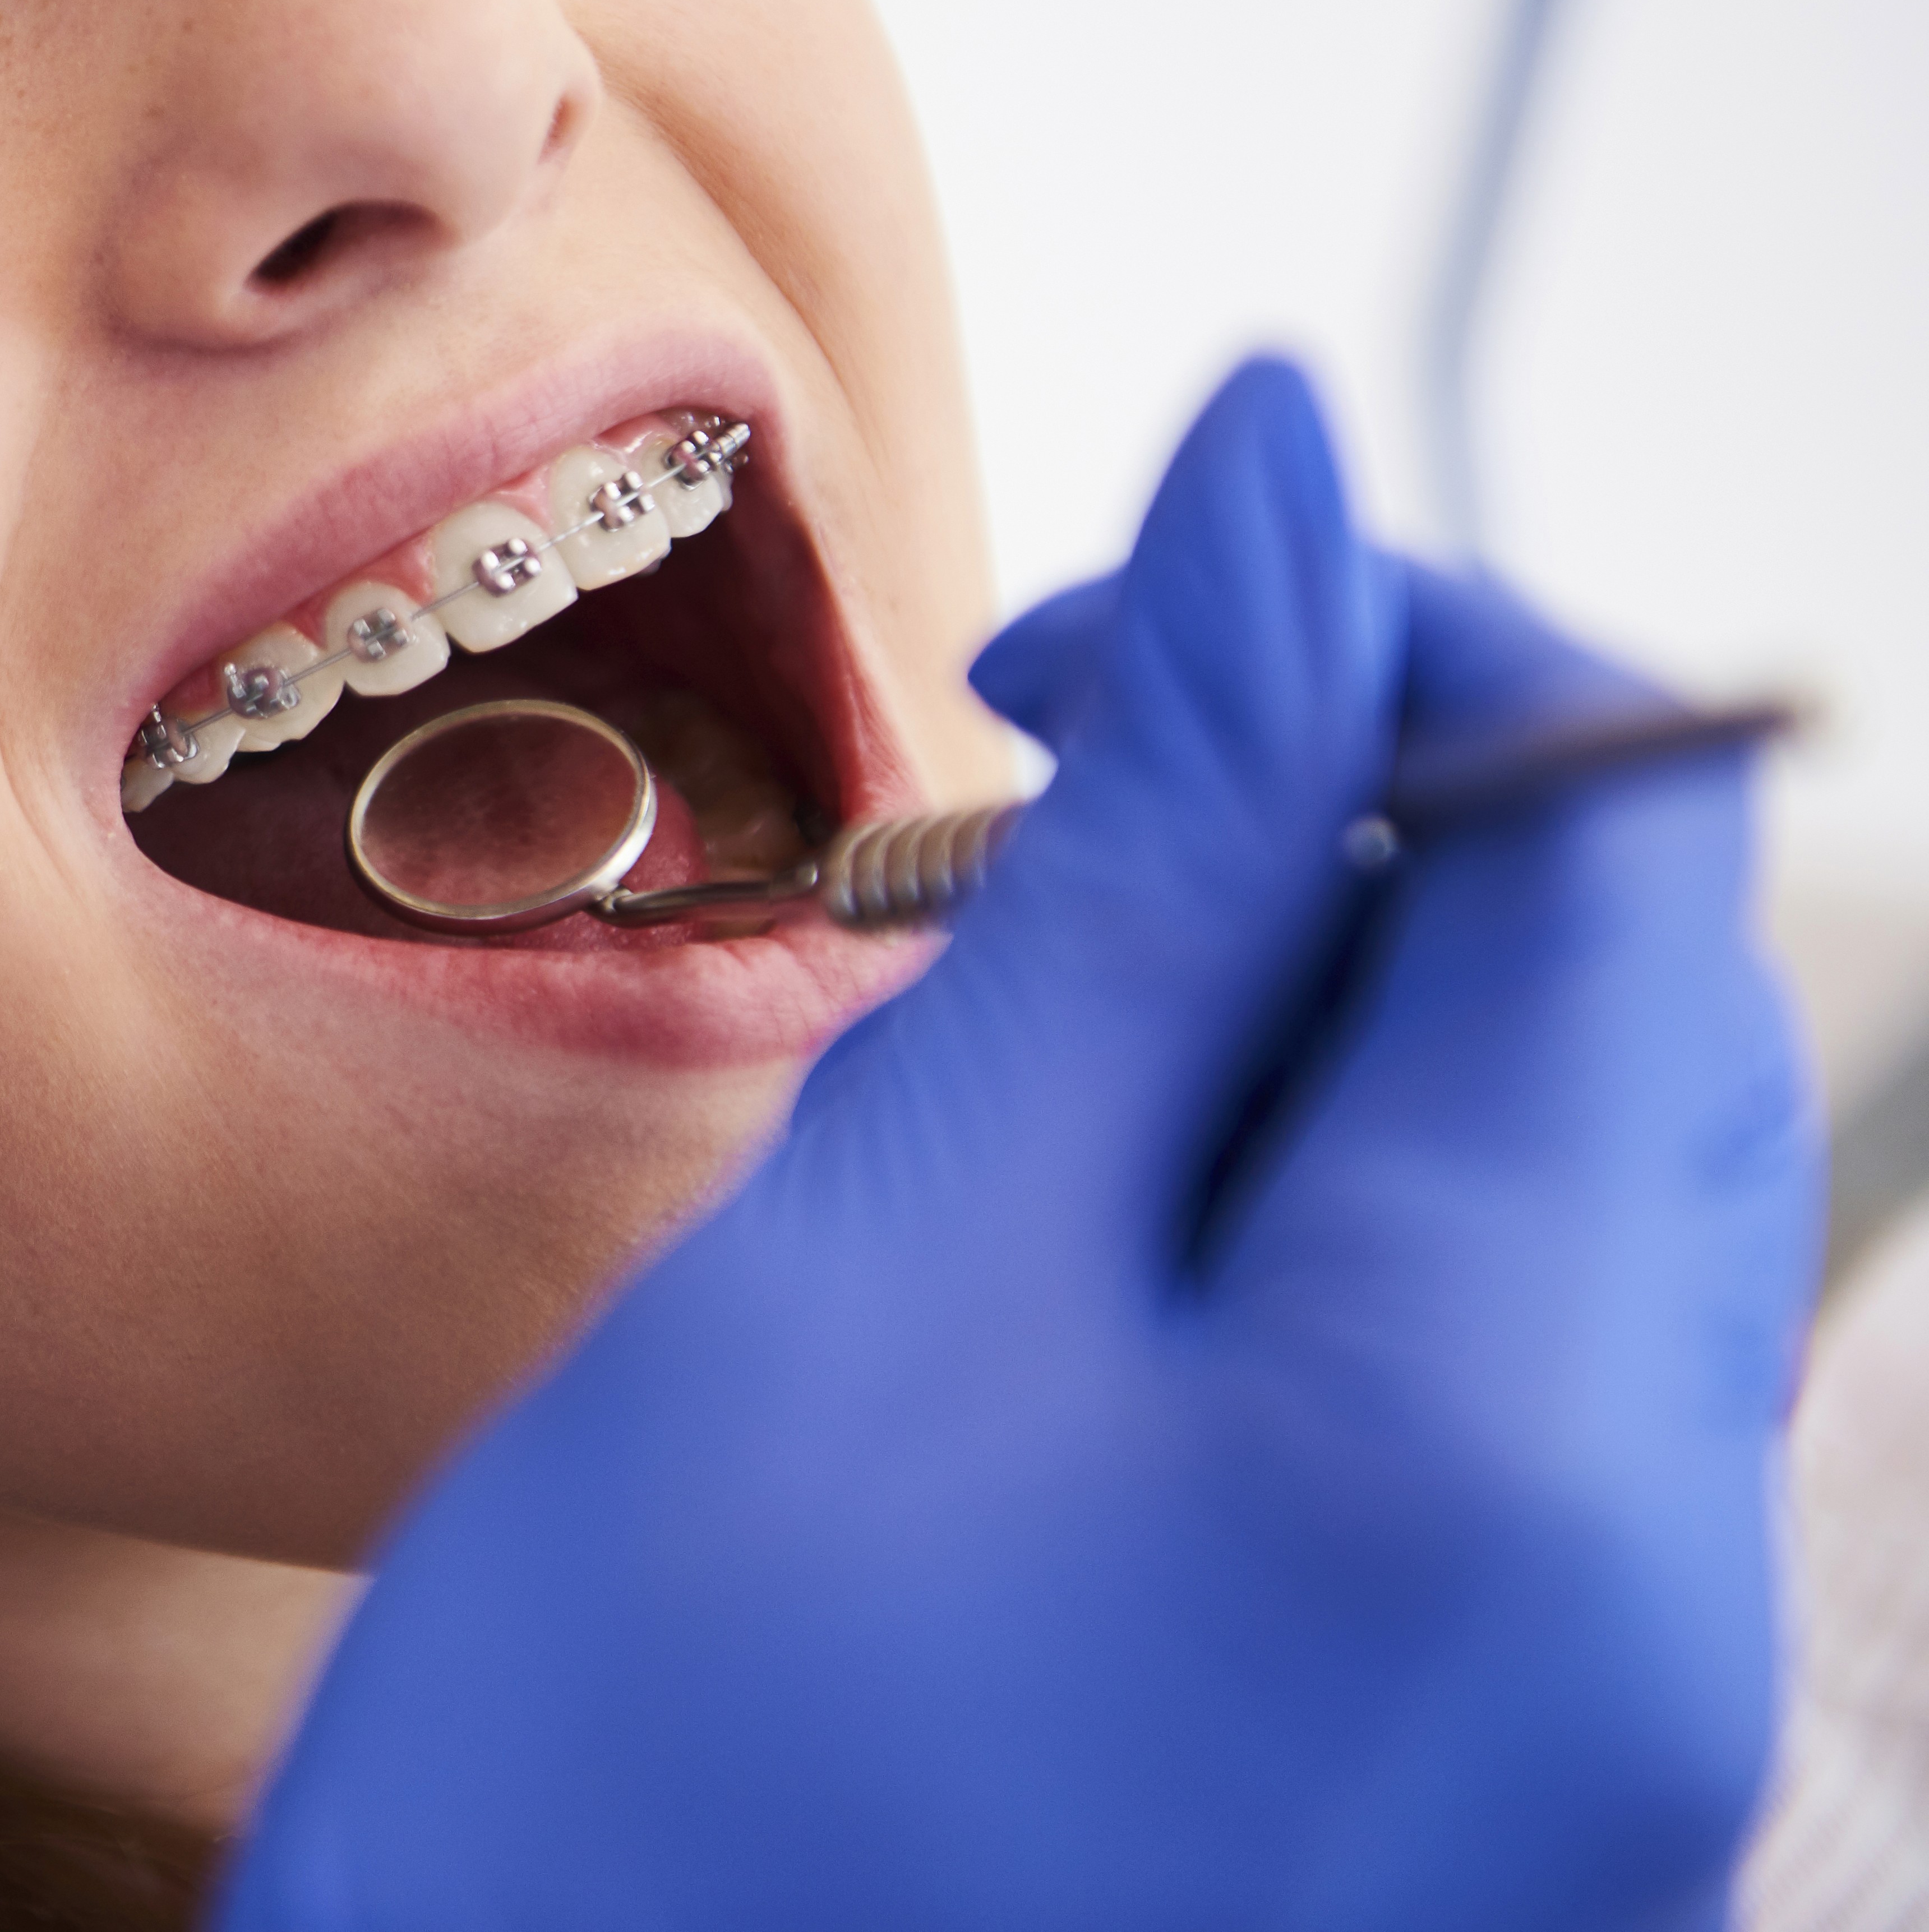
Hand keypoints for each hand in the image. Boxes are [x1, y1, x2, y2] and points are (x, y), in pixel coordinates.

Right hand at [224, 361, 1811, 1931]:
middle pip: (1619, 1027)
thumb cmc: (647, 1798)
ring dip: (1306, 1047)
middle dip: (1347, 842)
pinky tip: (1059, 1288)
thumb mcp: (878, 1263)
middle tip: (1025, 840)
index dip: (1374, 628)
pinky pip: (1482, 1417)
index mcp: (1528, 1434)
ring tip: (1004, 1071)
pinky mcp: (1480, 1806)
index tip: (1091, 630)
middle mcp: (1648, 1599)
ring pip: (1550, 1213)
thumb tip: (1302, 494)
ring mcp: (1588, 1734)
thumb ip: (1145, 873)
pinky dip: (1299, 1256)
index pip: (1615, 836)